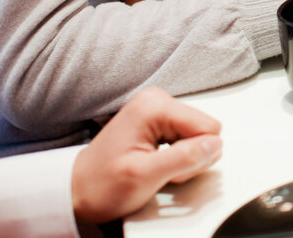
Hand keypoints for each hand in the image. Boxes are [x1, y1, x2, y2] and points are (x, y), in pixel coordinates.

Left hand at [71, 87, 221, 226]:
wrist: (78, 191)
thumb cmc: (101, 185)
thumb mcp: (145, 176)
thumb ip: (184, 158)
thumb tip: (214, 145)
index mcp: (155, 105)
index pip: (208, 128)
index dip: (194, 156)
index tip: (168, 168)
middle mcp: (157, 100)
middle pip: (203, 131)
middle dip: (188, 158)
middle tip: (160, 171)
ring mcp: (157, 110)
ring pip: (197, 137)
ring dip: (182, 160)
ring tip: (154, 168)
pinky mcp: (157, 121)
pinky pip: (186, 139)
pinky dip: (175, 158)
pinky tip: (154, 164)